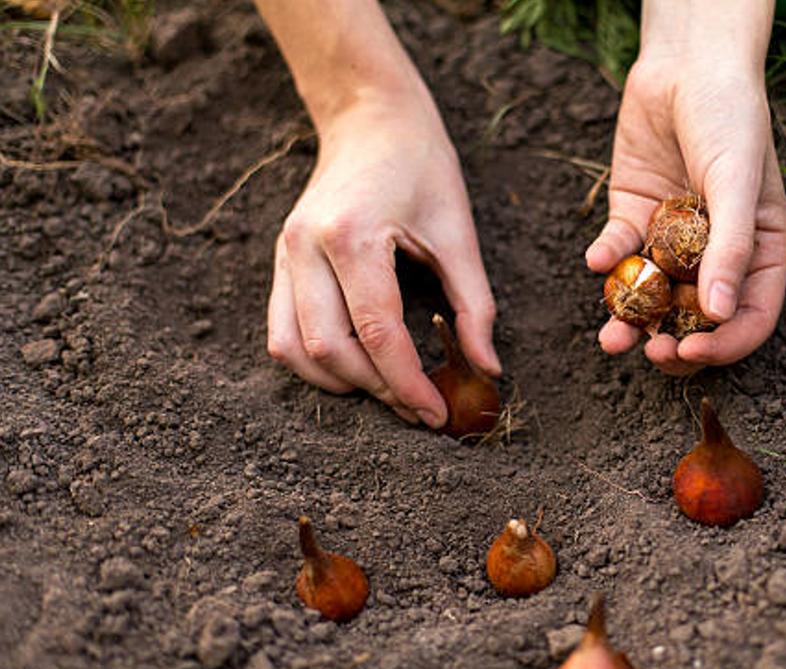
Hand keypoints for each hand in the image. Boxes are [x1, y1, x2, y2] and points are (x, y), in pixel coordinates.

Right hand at [267, 98, 499, 427]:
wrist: (371, 119)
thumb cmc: (422, 166)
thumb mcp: (460, 233)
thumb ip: (475, 305)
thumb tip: (489, 370)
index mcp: (353, 236)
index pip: (377, 332)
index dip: (408, 383)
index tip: (437, 415)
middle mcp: (305, 247)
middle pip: (330, 349)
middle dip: (377, 390)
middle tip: (419, 408)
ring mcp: (284, 254)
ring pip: (293, 350)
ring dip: (341, 383)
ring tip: (389, 391)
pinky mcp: (280, 261)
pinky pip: (281, 332)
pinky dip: (315, 362)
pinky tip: (357, 368)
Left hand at [585, 2, 785, 375]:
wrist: (686, 65)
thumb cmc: (731, 119)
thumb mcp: (739, 183)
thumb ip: (732, 248)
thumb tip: (720, 315)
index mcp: (758, 253)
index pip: (749, 317)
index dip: (724, 345)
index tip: (691, 353)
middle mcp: (716, 254)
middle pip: (696, 319)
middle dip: (673, 342)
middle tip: (650, 353)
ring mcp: (672, 240)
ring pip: (651, 296)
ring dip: (630, 321)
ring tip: (611, 337)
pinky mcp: (634, 218)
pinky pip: (618, 253)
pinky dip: (606, 260)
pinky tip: (596, 259)